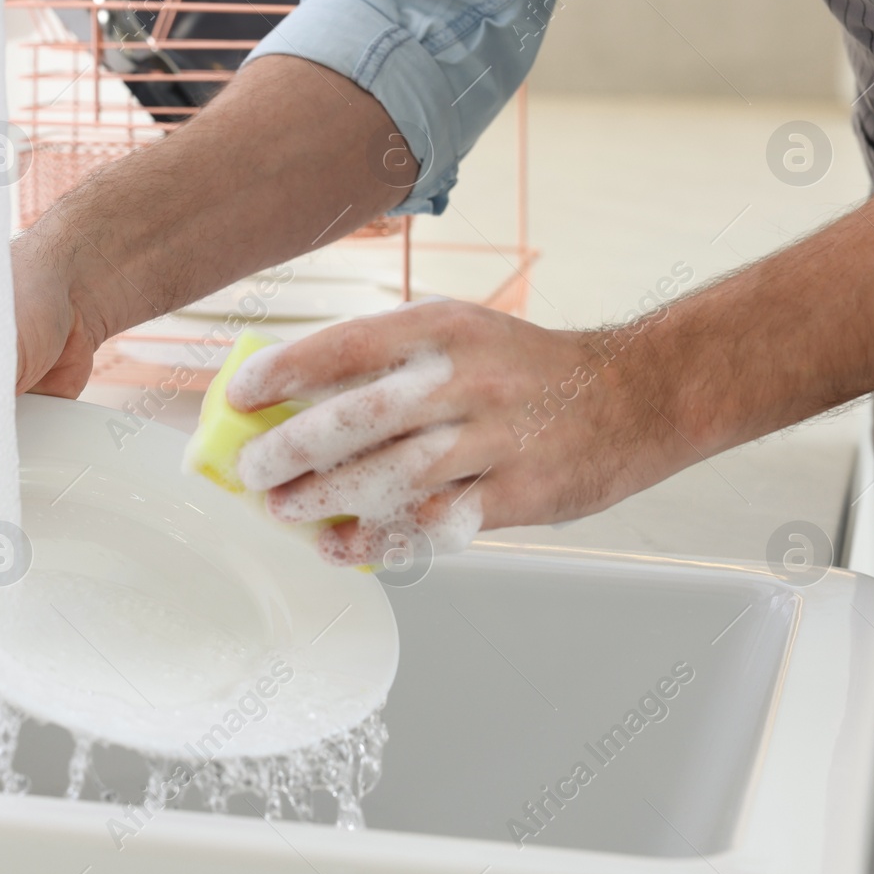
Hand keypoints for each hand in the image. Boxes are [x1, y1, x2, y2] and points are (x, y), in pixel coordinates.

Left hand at [226, 299, 675, 564]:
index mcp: (443, 329)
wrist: (633, 396)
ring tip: (281, 511)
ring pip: (389, 476)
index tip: (239, 397)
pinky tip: (338, 545)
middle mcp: (465, 379)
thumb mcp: (460, 333)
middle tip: (252, 470)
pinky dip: (378, 539)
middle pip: (358, 417)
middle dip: (291, 447)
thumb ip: (389, 361)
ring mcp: (494, 439)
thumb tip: (295, 399)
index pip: (346, 345)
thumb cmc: (526, 368)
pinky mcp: (518, 494)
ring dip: (324, 499)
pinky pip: (432, 523)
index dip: (284, 372)